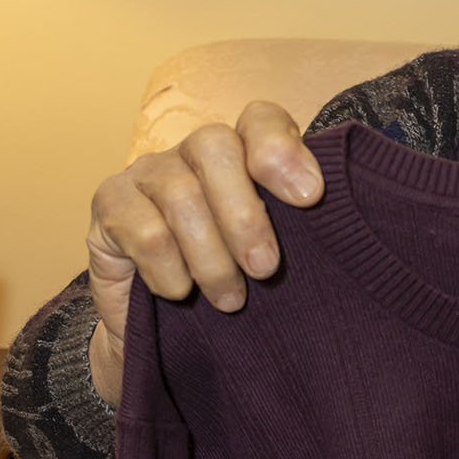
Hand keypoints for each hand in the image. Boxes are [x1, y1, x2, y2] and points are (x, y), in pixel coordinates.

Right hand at [84, 102, 323, 406]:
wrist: (160, 338)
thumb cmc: (229, 290)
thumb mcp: (269, 263)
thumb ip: (303, 236)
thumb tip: (349, 232)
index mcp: (241, 156)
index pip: (260, 120)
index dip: (282, 149)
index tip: (310, 198)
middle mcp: (192, 154)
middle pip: (216, 147)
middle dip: (246, 214)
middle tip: (266, 270)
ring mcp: (146, 174)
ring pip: (180, 193)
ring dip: (211, 257)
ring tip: (231, 302)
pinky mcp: (109, 205)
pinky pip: (143, 229)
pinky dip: (168, 269)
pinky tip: (179, 294)